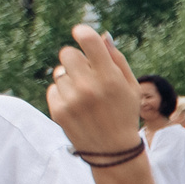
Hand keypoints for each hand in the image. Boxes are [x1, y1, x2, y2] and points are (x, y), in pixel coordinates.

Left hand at [46, 27, 144, 154]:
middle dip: (76, 59)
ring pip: (59, 72)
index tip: (81, 33)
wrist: (113, 150)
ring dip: (70, 80)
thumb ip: (117, 60)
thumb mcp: (131, 87)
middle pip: (67, 53)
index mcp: (110, 78)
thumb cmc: (124, 114)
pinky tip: (76, 106)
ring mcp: (71, 99)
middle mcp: (88, 86)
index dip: (83, 33)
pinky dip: (63, 94)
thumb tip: (102, 37)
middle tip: (86, 72)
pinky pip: (53, 88)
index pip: (88, 41)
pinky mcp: (58, 109)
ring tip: (84, 96)